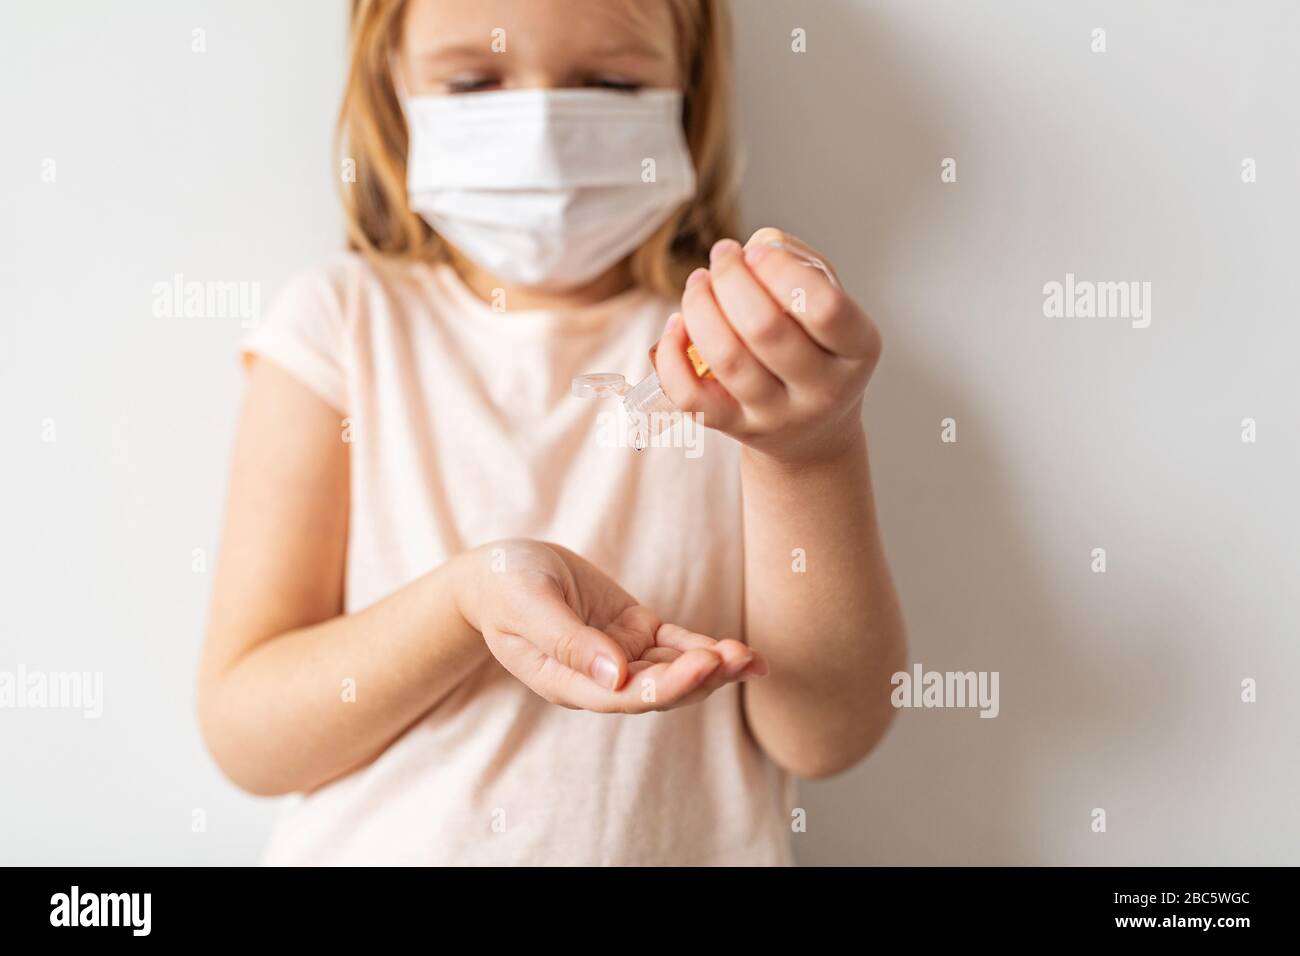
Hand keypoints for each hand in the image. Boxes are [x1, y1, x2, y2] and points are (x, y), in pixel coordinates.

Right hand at [454, 539, 765, 712]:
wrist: (499, 570)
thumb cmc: (504, 585)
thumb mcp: (527, 605)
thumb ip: (566, 642)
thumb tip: (614, 676)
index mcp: (567, 682)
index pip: (625, 695)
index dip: (668, 684)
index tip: (704, 663)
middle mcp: (600, 679)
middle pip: (659, 689)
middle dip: (701, 677)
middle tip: (739, 657)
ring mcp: (621, 656)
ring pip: (675, 671)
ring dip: (714, 667)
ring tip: (752, 658)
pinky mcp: (635, 631)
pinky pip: (677, 645)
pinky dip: (708, 649)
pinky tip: (746, 655)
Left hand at [654, 227, 880, 466]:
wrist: (812, 431)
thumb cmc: (816, 347)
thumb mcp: (829, 304)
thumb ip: (801, 264)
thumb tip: (758, 246)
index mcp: (857, 351)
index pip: (825, 309)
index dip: (781, 270)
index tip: (756, 250)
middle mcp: (822, 391)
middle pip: (766, 328)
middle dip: (731, 278)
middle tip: (722, 255)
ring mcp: (777, 415)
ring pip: (727, 358)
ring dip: (700, 307)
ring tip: (699, 282)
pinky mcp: (736, 428)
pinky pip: (692, 396)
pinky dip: (672, 355)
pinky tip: (677, 325)